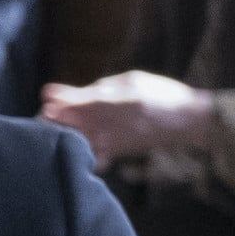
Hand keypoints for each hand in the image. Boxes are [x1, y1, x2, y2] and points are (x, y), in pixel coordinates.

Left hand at [39, 71, 214, 162]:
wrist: (190, 122)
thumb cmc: (163, 95)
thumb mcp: (135, 80)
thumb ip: (106, 86)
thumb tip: (81, 92)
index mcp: (119, 101)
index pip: (84, 100)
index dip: (62, 97)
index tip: (46, 93)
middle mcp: (116, 122)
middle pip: (78, 121)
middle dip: (57, 117)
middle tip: (43, 112)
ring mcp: (117, 139)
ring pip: (82, 138)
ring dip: (64, 132)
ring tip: (49, 126)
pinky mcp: (120, 151)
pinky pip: (96, 155)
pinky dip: (82, 151)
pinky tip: (72, 145)